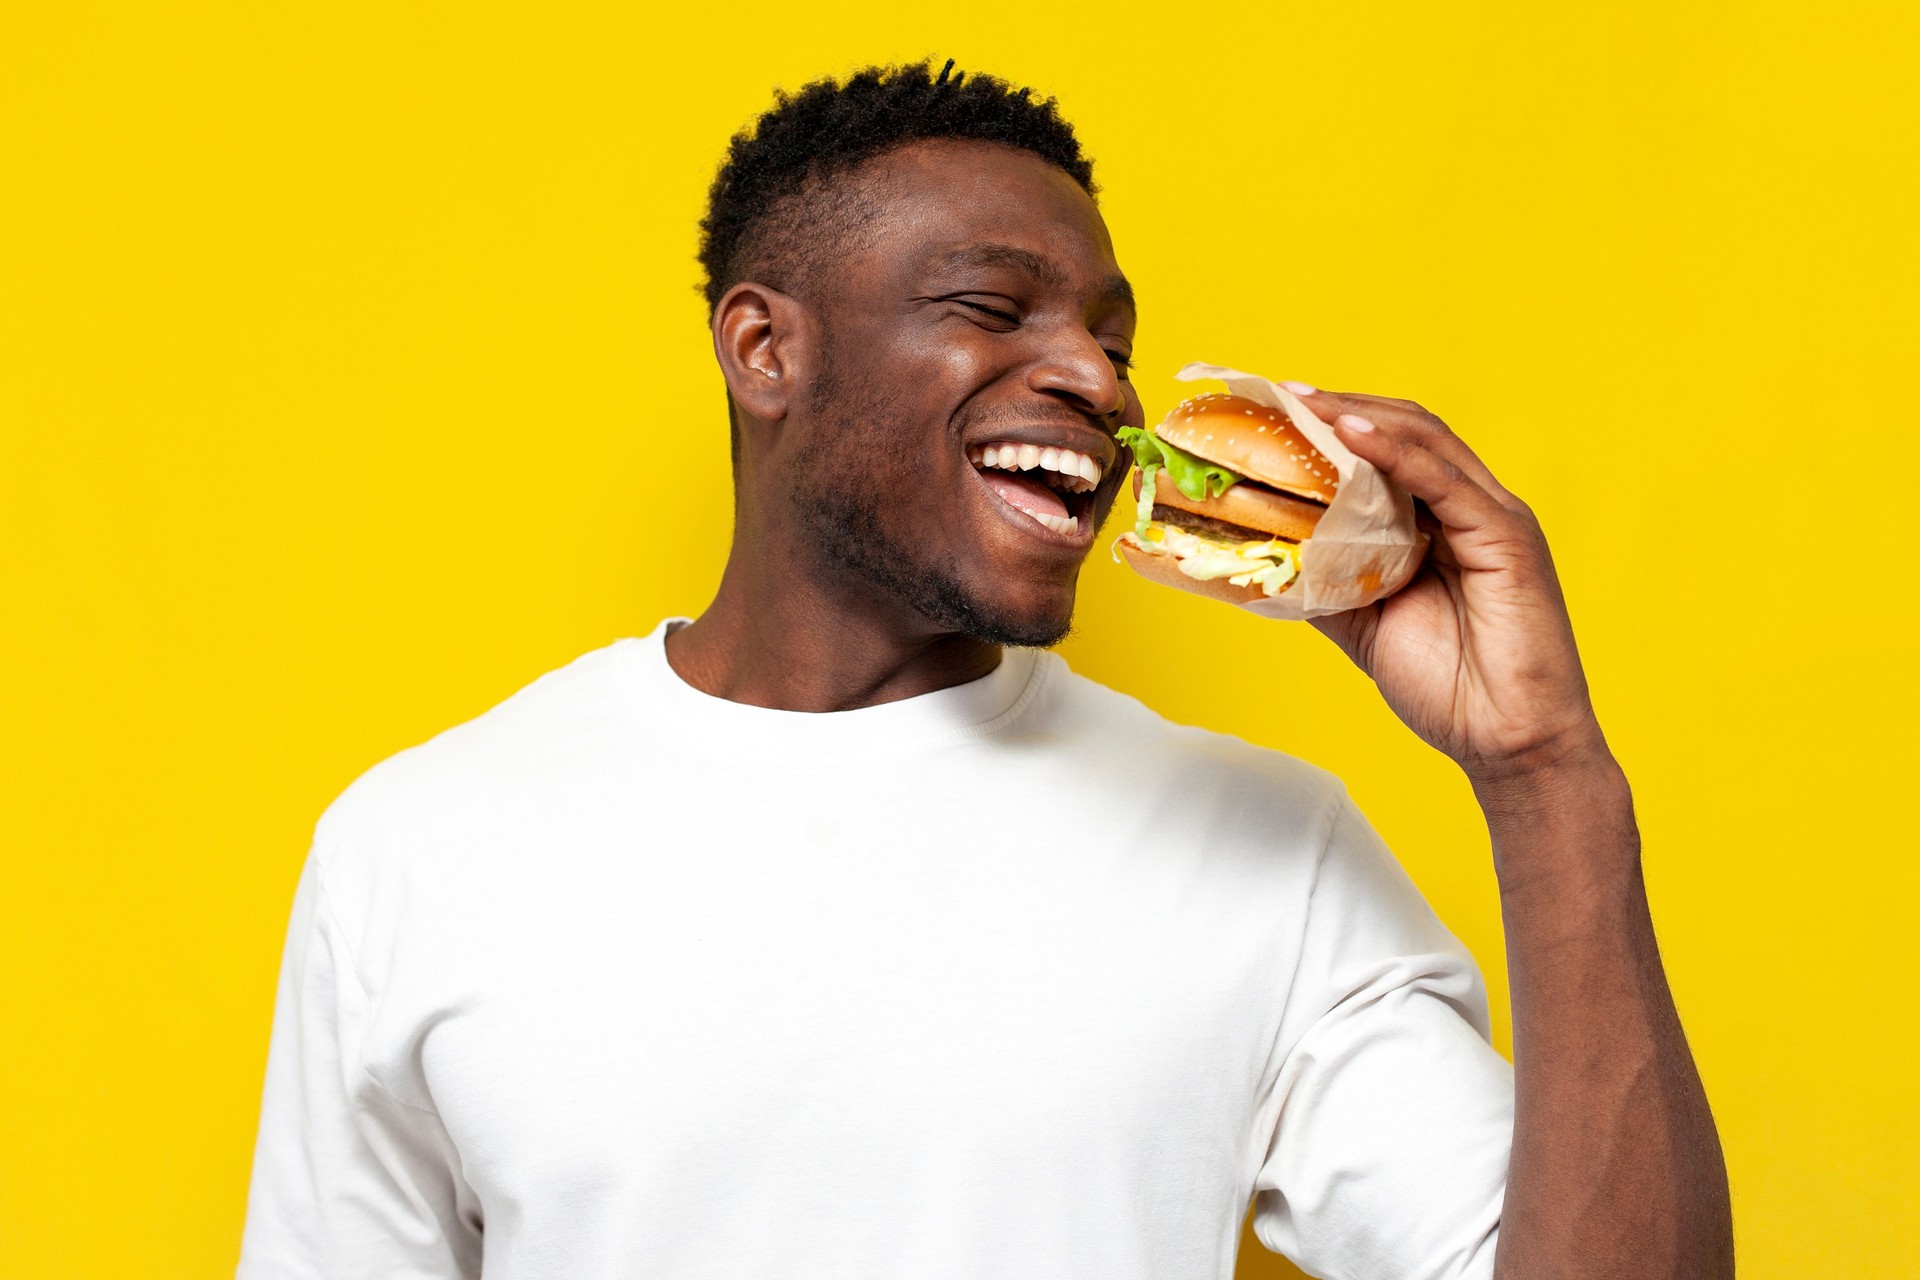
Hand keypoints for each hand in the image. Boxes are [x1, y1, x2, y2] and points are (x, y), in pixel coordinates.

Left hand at [1297, 389, 1606, 783]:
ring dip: (1358, 415)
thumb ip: (1325, 585)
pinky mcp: (1506, 537)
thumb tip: (1264, 563)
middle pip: (1403, 432)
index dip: (1332, 426)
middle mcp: (1470, 509)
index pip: (1387, 452)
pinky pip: (1445, 480)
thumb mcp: (1364, 625)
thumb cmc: (1450, 688)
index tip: (1274, 414)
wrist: (1510, 745)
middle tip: (1278, 395)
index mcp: (1441, 524)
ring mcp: (1492, 518)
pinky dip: (1395, 451)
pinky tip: (1349, 434)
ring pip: (1423, 441)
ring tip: (1303, 402)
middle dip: (1338, 408)